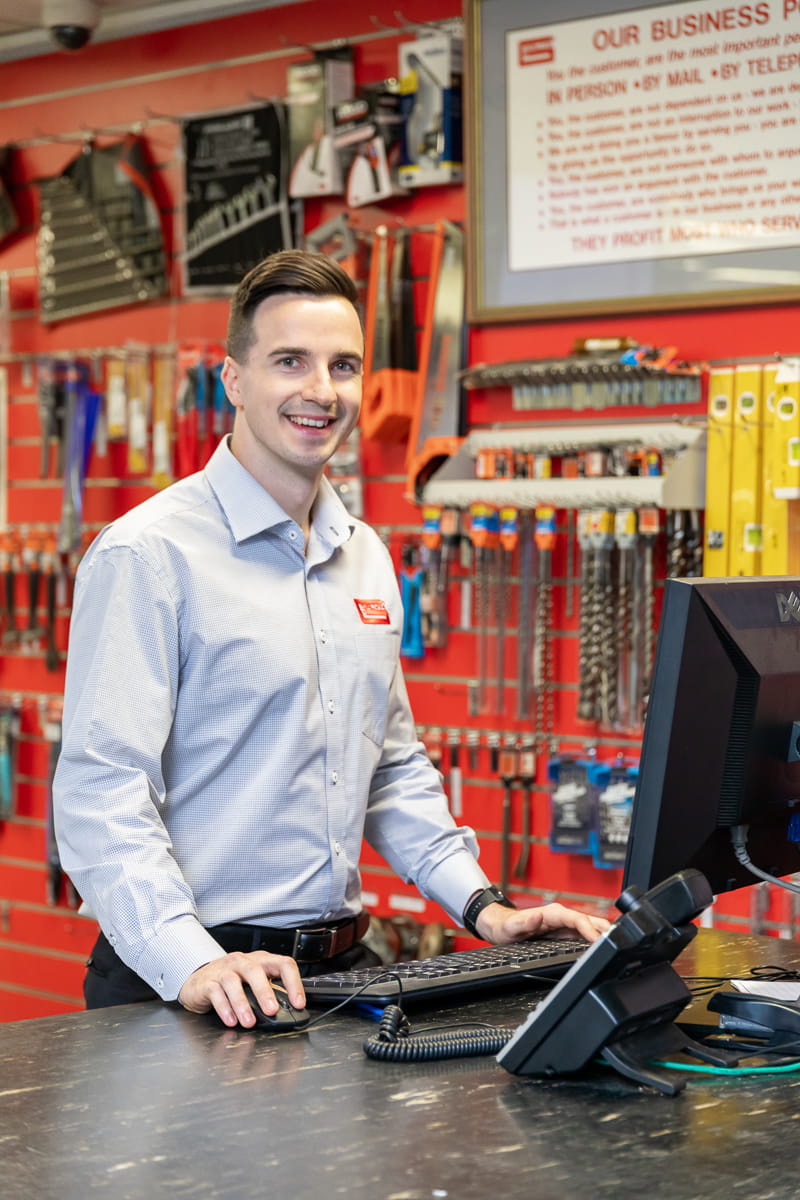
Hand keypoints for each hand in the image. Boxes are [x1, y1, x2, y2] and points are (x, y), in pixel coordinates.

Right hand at [178, 951, 305, 1028]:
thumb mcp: (253, 984)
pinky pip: (216, 993)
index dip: (293, 983)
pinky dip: (224, 1008)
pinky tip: (231, 1021)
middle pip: (255, 970)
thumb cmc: (232, 983)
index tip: (298, 1003)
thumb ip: (269, 994)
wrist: (199, 981)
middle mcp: (242, 961)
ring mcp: (223, 970)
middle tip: (272, 1011)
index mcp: (260, 961)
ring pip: (233, 982)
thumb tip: (287, 1013)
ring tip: (249, 1022)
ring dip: (242, 1004)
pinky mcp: (207, 982)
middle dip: (265, 992)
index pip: (282, 964)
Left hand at [475, 901, 610, 945]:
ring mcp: (564, 925)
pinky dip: (595, 940)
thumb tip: (537, 916)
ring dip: (602, 935)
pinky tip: (602, 948)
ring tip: (616, 947)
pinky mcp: (564, 932)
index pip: (577, 919)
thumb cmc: (505, 926)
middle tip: (618, 944)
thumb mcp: (511, 927)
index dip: (590, 929)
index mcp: (552, 913)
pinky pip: (584, 935)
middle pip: (588, 921)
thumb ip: (524, 923)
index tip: (599, 941)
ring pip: (589, 927)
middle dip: (604, 930)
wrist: (500, 926)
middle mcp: (561, 917)